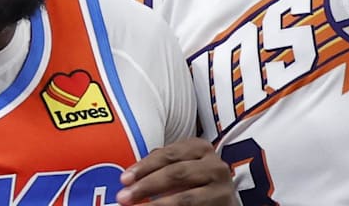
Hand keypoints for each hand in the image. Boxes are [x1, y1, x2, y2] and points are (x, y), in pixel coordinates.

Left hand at [116, 137, 235, 204]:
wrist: (223, 202)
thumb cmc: (197, 183)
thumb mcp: (181, 167)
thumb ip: (160, 167)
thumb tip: (129, 178)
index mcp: (200, 148)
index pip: (168, 154)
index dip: (144, 167)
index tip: (124, 179)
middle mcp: (214, 165)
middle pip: (176, 173)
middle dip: (147, 185)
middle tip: (124, 196)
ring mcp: (221, 188)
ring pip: (185, 197)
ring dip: (157, 204)